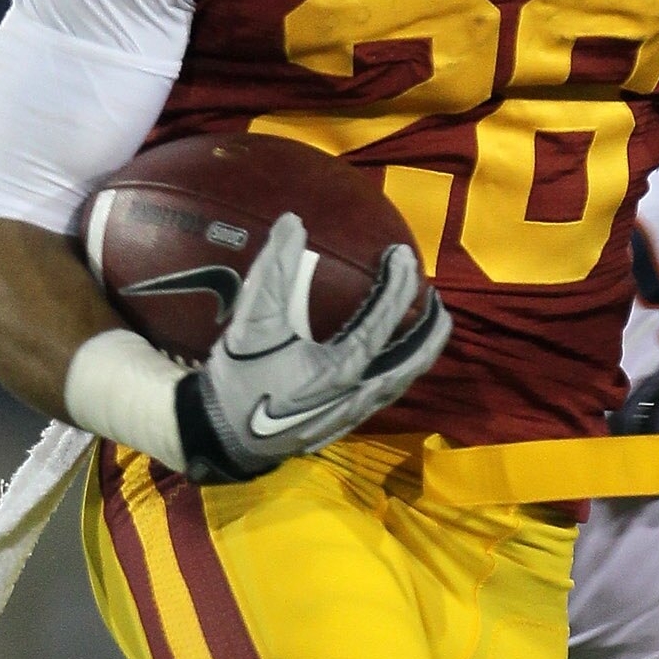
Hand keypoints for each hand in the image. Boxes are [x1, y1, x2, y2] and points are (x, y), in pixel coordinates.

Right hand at [174, 210, 449, 481]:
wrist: (221, 436)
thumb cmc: (239, 379)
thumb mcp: (253, 321)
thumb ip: (274, 269)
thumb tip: (293, 222)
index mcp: (342, 368)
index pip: (384, 319)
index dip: (398, 283)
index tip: (403, 255)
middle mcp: (358, 395)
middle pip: (413, 359)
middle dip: (430, 327)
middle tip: (436, 297)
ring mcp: (353, 413)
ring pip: (402, 380)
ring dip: (419, 350)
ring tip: (425, 325)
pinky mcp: (343, 423)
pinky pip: (387, 393)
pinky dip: (400, 369)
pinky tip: (393, 358)